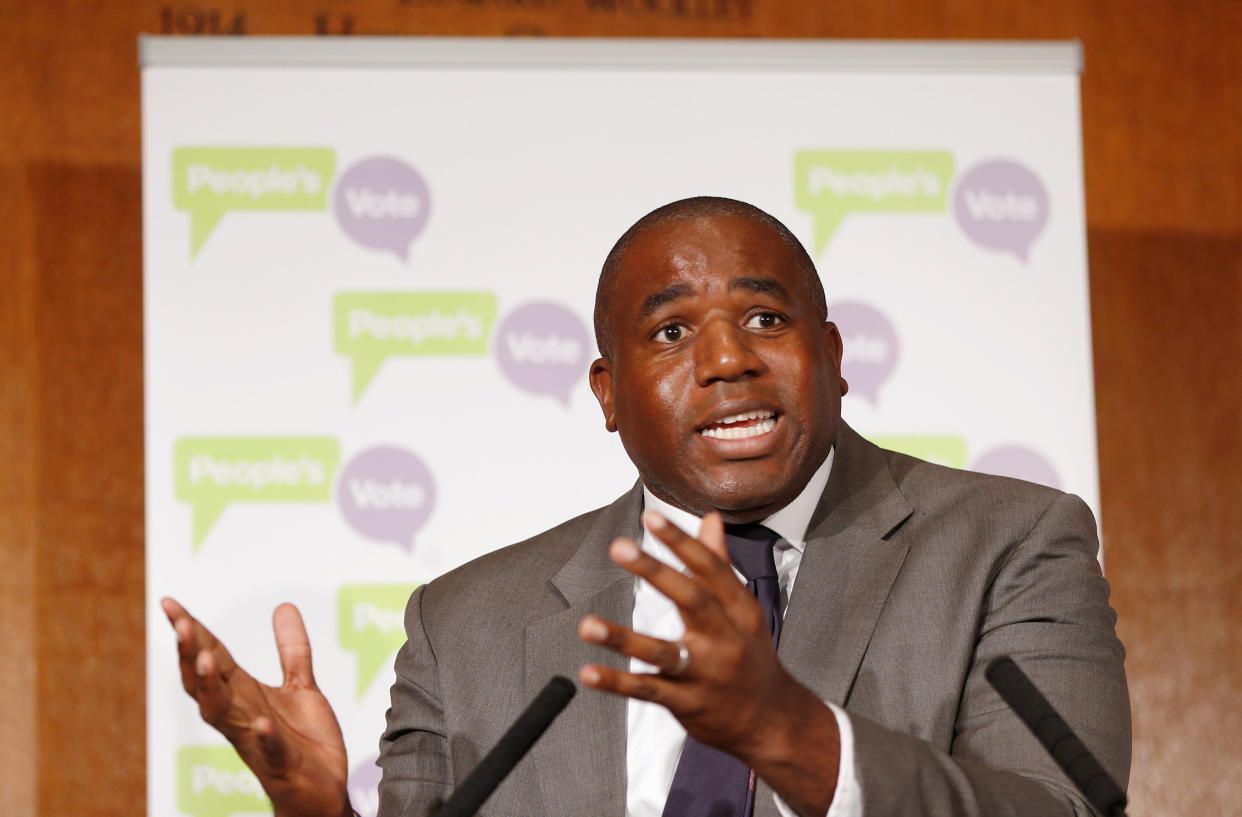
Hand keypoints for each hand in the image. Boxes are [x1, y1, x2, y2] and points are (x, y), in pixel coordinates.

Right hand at [162, 597, 350, 816]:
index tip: (169, 603)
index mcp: (244, 695)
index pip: (212, 657)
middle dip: (192, 653)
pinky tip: (261, 723)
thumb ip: (292, 649)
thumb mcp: (301, 686)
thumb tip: (282, 606)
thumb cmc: (303, 743)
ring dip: (212, 687)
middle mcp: (241, 717)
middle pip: (207, 683)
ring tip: (205, 658)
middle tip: (182, 623)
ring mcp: (257, 741)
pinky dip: (263, 737)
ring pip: (224, 714)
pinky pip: (268, 750)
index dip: (192, 631)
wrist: (321, 795)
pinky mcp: (281, 764)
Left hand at [576, 511, 838, 816]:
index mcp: (738, 609)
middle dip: (655, 572)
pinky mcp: (687, 703)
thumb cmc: (750, 655)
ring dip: (623, 639)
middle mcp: (724, 638)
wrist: (771, 721)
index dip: (680, 541)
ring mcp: (705, 674)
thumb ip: (719, 564)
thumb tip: (709, 519)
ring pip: (663, 653)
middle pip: (691, 600)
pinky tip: (589, 673)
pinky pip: (648, 691)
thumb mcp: (743, 609)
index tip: (651, 517)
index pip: (710, 567)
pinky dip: (618, 683)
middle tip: (621, 547)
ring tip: (587, 625)